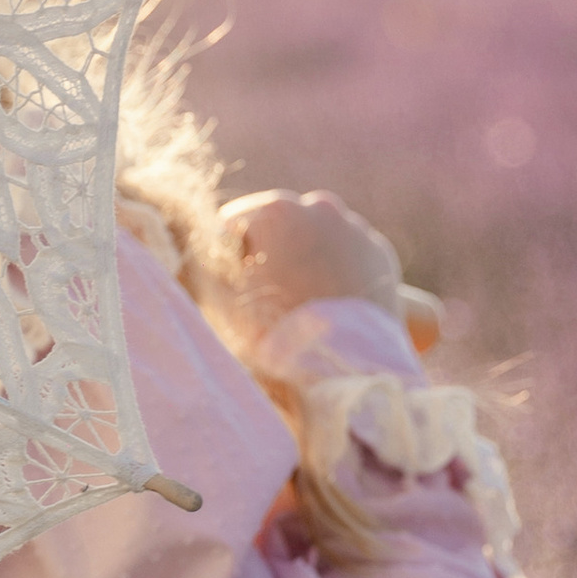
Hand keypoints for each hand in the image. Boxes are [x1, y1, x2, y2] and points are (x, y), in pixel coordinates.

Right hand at [218, 191, 440, 353]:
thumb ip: (200, 263)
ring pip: (315, 239)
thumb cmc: (273, 336)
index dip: (227, 258)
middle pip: (279, 227)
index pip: (233, 225)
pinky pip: (347, 255)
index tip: (231, 289)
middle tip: (266, 300)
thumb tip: (196, 247)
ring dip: (303, 261)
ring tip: (299, 305)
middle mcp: (320, 207)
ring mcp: (356, 229)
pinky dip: (335, 272)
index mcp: (276, 210)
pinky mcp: (381, 254)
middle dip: (270, 255)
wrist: (344, 370)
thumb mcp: (218, 301)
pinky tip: (327, 304)